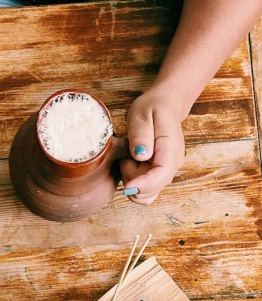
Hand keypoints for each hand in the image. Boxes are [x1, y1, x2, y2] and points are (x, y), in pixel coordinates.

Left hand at [120, 85, 185, 205]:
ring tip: (130, 157)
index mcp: (171, 148)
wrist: (166, 106)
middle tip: (127, 154)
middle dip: (132, 177)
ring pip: (147, 194)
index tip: (128, 186)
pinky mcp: (160, 176)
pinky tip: (132, 165)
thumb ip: (140, 135)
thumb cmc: (153, 108)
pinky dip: (135, 183)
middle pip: (151, 188)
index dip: (144, 185)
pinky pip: (146, 191)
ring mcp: (168, 172)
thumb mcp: (141, 114)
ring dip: (132, 180)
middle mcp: (174, 164)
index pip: (162, 174)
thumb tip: (140, 156)